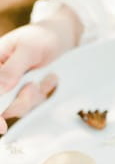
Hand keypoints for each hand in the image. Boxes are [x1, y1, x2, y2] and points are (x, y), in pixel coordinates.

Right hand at [0, 5, 81, 132]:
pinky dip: (41, 94)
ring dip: (35, 96)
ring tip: (46, 76)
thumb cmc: (42, 37)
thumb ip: (12, 69)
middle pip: (2, 105)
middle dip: (22, 100)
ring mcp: (9, 87)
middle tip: (34, 85)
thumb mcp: (28, 49)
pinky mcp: (23, 92)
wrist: (60, 38)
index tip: (1, 126)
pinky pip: (31, 104)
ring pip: (17, 107)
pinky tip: (48, 78)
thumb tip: (0, 88)